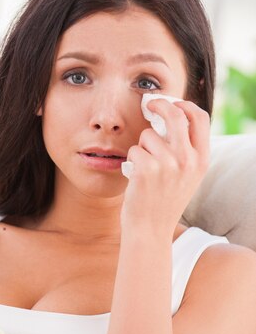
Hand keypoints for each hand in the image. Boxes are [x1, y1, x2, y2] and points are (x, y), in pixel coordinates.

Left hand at [121, 99, 209, 234]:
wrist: (150, 230)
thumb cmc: (163, 201)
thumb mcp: (186, 176)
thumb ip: (185, 149)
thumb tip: (171, 115)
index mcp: (202, 159)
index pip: (200, 118)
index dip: (185, 105)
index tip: (172, 103)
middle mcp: (188, 159)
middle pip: (175, 115)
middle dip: (160, 105)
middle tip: (149, 105)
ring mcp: (168, 164)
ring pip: (147, 135)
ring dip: (141, 147)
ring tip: (144, 169)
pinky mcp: (147, 169)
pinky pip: (134, 150)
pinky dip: (131, 160)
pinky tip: (136, 177)